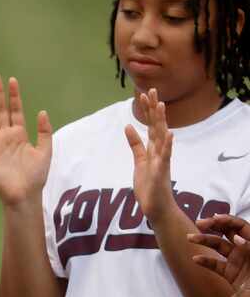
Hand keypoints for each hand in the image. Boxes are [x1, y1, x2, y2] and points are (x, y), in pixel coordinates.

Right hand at [0, 73, 52, 207]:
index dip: (13, 95)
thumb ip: (44, 131)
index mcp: (19, 133)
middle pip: (0, 110)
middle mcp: (5, 135)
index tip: (11, 80)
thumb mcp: (45, 150)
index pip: (15, 110)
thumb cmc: (35, 175)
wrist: (25, 193)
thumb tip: (41, 111)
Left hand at [124, 88, 174, 216]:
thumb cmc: (149, 185)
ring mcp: (161, 161)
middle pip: (156, 126)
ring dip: (161, 121)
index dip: (147, 110)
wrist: (157, 207)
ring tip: (160, 105)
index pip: (151, 125)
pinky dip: (167, 145)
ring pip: (161, 137)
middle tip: (150, 90)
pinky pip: (165, 157)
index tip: (143, 94)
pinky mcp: (161, 172)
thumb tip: (128, 126)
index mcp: (153, 149)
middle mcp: (160, 151)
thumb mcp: (139, 161)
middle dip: (153, 109)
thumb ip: (136, 144)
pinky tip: (169, 134)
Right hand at [190, 214, 249, 296]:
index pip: (241, 226)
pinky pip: (216, 264)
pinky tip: (195, 260)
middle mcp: (246, 250)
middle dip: (213, 225)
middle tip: (199, 224)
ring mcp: (238, 261)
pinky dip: (205, 261)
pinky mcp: (231, 273)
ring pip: (219, 246)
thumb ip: (249, 254)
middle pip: (229, 231)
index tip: (213, 219)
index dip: (228, 220)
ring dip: (204, 240)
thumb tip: (237, 240)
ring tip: (190, 238)